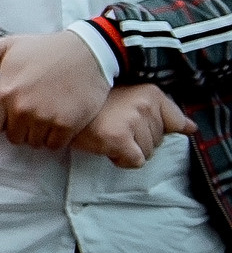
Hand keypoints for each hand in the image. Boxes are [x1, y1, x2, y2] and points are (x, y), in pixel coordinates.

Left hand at [0, 30, 110, 150]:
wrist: (89, 51)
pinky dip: (56, 138)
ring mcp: (45, 117)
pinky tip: (60, 121)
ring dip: (38, 133)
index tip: (8, 113)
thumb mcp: (10, 45)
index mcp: (5, 91)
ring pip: (33, 142)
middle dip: (20, 127)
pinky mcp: (67, 125)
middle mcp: (22, 108)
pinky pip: (54, 145)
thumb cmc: (46, 48)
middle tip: (32, 110)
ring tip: (47, 114)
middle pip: (12, 136)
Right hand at [71, 83, 195, 169]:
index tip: (134, 120)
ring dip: (128, 149)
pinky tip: (105, 144)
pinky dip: (120, 159)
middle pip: (159, 140)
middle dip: (139, 139)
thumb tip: (192, 128)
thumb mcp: (134, 97)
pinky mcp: (118, 138)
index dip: (153, 128)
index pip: (174, 123)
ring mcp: (131, 121)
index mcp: (150, 92)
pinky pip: (134, 161)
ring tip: (108, 132)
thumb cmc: (96, 104)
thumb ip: (165, 111)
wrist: (60, 104)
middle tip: (114, 125)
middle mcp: (144, 104)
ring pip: (147, 152)